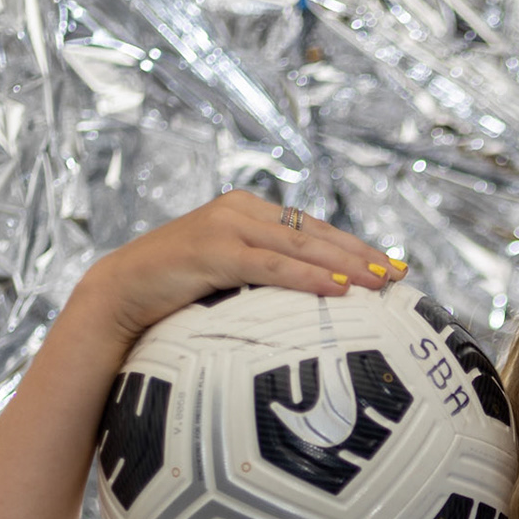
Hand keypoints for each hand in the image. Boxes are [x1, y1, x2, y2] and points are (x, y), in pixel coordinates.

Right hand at [72, 191, 405, 346]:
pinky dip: (307, 277)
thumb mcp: (225, 281)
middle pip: (316, 233)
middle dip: (363, 254)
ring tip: (382, 282)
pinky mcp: (212, 251)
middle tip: (402, 274)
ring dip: (346, 264)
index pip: (313, 229)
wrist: (116, 297)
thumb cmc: (173, 297)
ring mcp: (226, 227)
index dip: (355, 247)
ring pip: (301, 245)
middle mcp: (241, 210)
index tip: (394, 266)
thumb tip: (309, 308)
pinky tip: (338, 290)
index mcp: (248, 212)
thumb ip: (261, 280)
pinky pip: (271, 266)